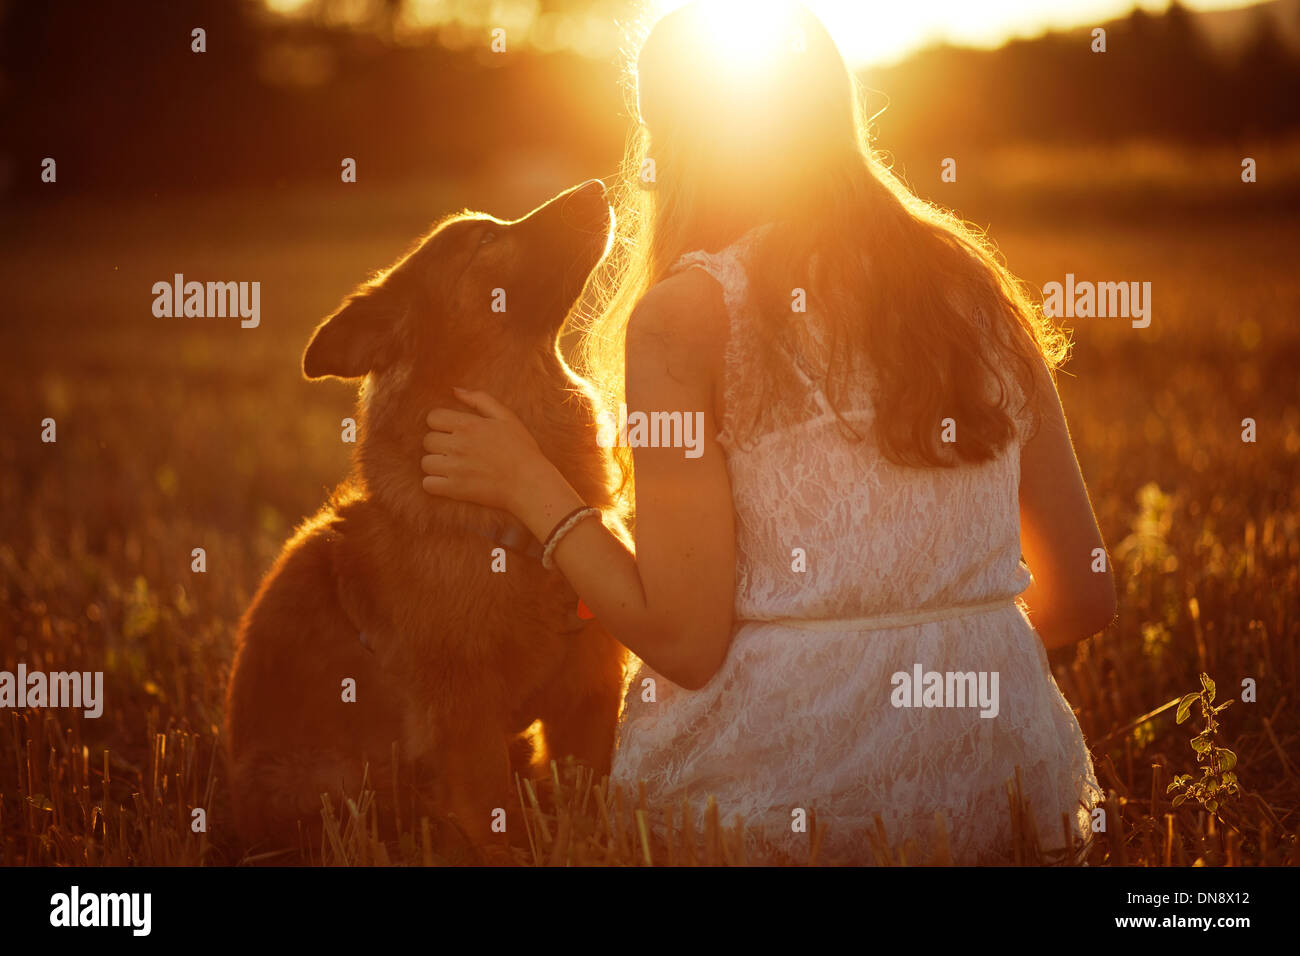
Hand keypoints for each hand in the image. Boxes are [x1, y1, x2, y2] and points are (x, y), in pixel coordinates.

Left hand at [421, 387, 547, 512]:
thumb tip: (454, 390)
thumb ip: (480, 399)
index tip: (453, 432)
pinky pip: (428, 484)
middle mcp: (458, 445)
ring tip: (454, 467)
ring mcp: (455, 468)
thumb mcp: (506, 417)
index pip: (433, 417)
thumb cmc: (521, 449)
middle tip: (457, 451)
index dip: (441, 424)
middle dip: (439, 444)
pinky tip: (449, 482)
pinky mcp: (455, 489)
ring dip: (436, 464)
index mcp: (468, 425)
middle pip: (428, 440)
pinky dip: (435, 484)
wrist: (530, 484)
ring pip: (426, 463)